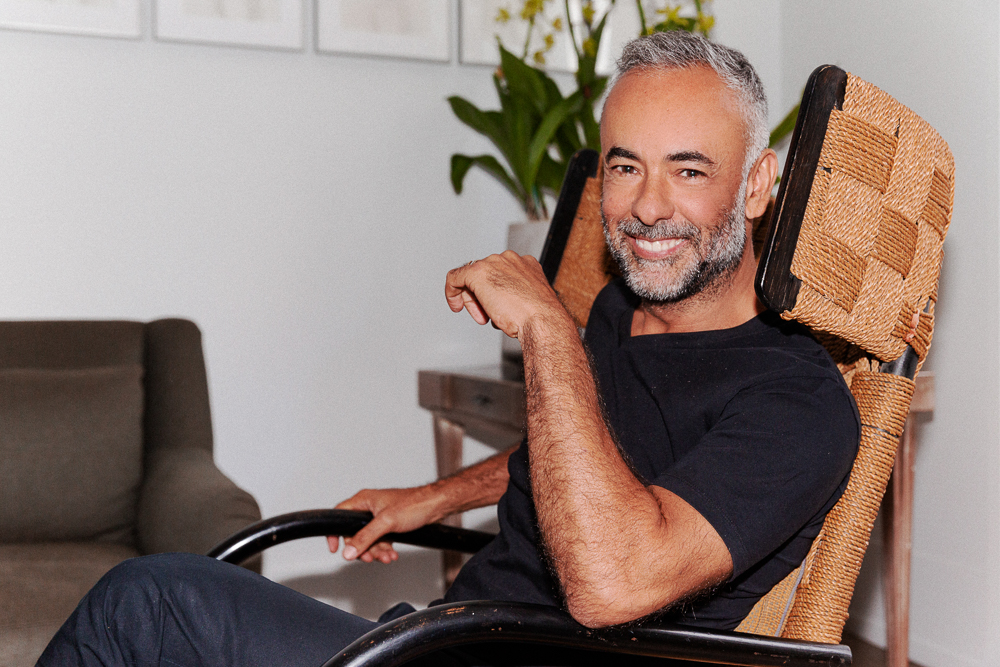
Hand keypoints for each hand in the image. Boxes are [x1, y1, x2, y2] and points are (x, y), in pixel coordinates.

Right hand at [328, 486, 446, 563]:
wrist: (435, 506)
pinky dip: (385, 549)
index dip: (335, 532)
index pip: (340, 515)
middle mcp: (369, 508)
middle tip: (370, 558)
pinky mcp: (389, 525)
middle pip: (355, 533)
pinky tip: (392, 554)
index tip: (335, 548)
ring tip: (387, 557)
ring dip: (377, 551)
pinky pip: (380, 540)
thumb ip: (365, 538)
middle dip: (363, 548)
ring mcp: (379, 517)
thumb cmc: (414, 504)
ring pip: (369, 540)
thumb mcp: (386, 523)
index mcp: (364, 500)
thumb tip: (348, 551)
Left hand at [445, 251, 566, 338]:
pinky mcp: (477, 271)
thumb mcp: (529, 303)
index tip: (493, 309)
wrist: (541, 320)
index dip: (494, 294)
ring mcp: (494, 263)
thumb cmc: (538, 317)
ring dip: (473, 300)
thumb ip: (514, 296)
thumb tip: (501, 304)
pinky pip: (455, 277)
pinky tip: (455, 304)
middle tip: (484, 317)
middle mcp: (510, 259)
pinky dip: (452, 291)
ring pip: (472, 278)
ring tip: (482, 317)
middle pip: (485, 275)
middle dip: (482, 298)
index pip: (500, 274)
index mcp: (525, 265)